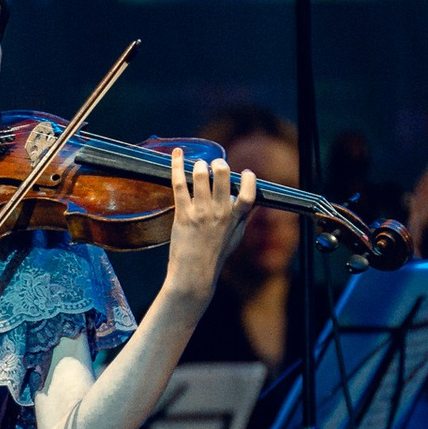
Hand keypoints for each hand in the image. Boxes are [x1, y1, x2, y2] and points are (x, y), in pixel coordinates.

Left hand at [160, 146, 254, 304]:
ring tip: (198, 166)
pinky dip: (176, 165)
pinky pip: (179, 184)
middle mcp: (219, 213)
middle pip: (223, 176)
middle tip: (215, 165)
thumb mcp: (235, 237)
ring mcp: (200, 213)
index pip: (248, 194)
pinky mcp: (182, 214)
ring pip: (200, 176)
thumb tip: (251, 202)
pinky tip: (176, 154)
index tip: (246, 173)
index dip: (248, 179)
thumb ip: (243, 218)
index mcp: (235, 219)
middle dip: (219, 164)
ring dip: (199, 165)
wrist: (194, 275)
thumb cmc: (214, 256)